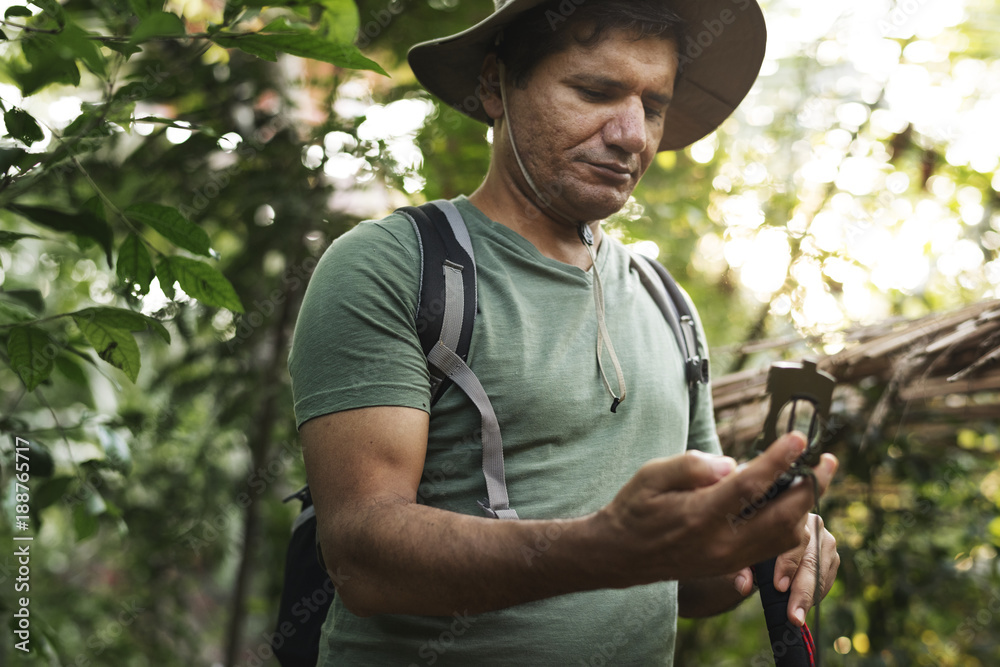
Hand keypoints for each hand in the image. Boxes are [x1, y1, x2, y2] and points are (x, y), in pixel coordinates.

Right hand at [594, 433, 837, 585]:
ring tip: (812, 479)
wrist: (620, 554)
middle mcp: (721, 542)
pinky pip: (774, 549)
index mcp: (700, 516)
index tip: (798, 438)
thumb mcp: (651, 475)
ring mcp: (729, 559)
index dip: (778, 460)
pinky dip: (790, 525)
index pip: (750, 485)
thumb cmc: (634, 508)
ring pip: (785, 537)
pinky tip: (791, 504)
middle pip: (782, 516)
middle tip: (826, 460)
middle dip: (810, 486)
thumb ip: (691, 465)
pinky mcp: (732, 566)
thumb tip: (730, 462)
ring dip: (804, 508)